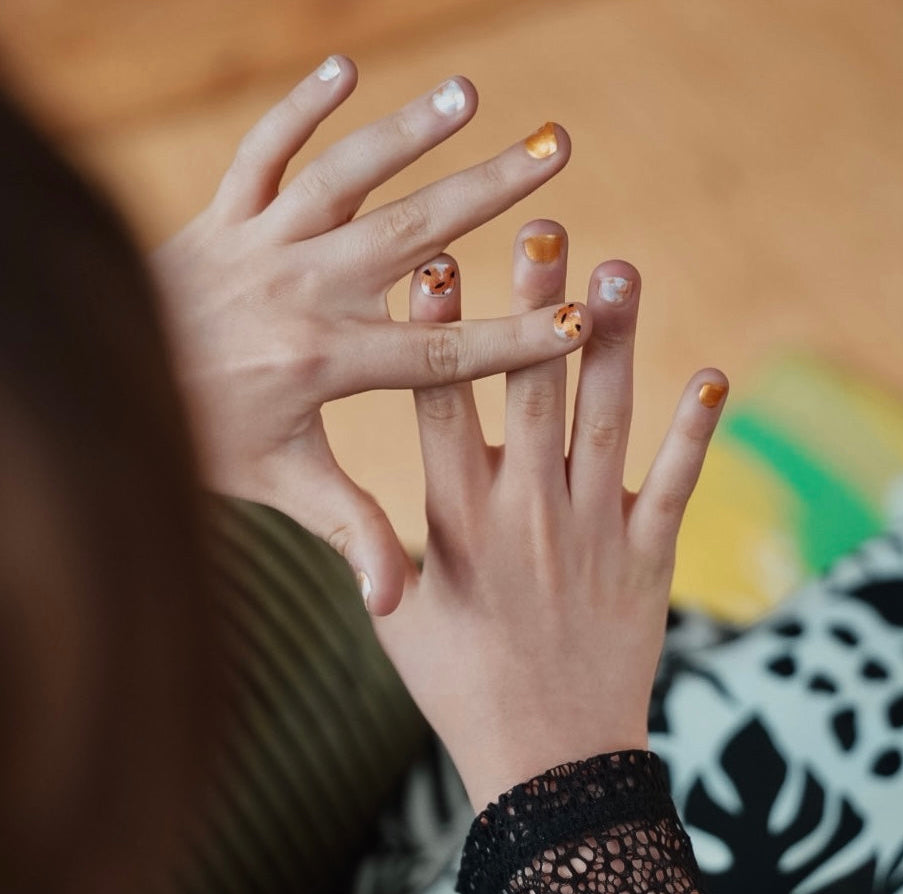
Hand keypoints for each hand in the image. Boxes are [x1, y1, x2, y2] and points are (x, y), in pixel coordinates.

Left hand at [151, 57, 586, 612]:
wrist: (107, 382)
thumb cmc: (203, 439)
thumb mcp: (281, 486)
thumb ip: (350, 531)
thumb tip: (397, 606)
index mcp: (322, 363)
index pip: (439, 355)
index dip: (514, 340)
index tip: (583, 321)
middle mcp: (297, 292)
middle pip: (407, 237)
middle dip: (487, 195)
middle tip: (557, 154)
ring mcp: (258, 242)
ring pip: (342, 177)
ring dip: (408, 132)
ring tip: (475, 97)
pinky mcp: (224, 211)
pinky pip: (261, 148)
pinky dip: (299, 105)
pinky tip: (348, 66)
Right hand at [374, 224, 726, 809]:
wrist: (547, 759)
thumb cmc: (460, 689)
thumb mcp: (402, 621)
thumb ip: (385, 553)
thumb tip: (355, 516)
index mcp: (457, 519)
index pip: (443, 404)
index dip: (442, 330)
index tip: (441, 261)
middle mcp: (526, 509)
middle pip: (531, 387)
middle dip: (537, 302)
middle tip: (545, 225)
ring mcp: (592, 529)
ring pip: (606, 415)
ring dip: (615, 340)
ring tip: (623, 269)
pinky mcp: (647, 556)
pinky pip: (675, 482)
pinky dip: (695, 430)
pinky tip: (711, 375)